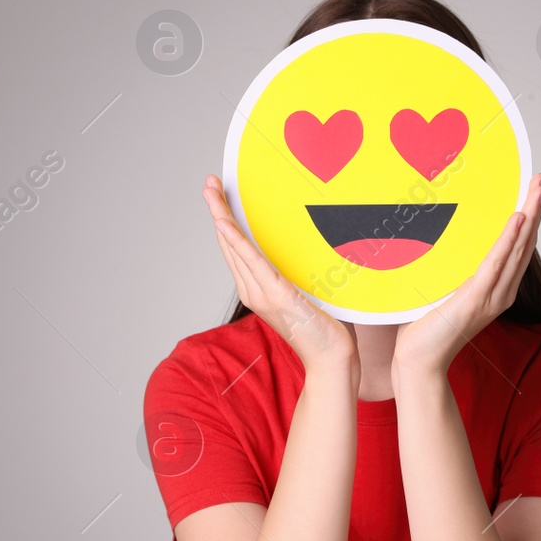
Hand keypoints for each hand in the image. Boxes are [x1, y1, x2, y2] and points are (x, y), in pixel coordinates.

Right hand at [202, 175, 357, 374]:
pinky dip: (235, 241)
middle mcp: (254, 289)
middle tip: (209, 182)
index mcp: (259, 288)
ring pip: (235, 247)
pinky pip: (252, 262)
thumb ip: (303, 271)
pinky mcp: (276, 295)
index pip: (237, 248)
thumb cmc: (326, 327)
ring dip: (221, 216)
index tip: (220, 194)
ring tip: (211, 192)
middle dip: (218, 210)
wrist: (331, 358)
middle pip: (229, 243)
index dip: (226, 220)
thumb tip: (313, 244)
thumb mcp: (311, 290)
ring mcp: (262, 293)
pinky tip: (224, 223)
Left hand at [392, 173, 540, 380]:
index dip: (529, 219)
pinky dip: (509, 240)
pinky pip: (496, 264)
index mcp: (496, 289)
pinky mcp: (476, 299)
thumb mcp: (445, 289)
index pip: (519, 248)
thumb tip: (442, 238)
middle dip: (535, 209)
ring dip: (529, 216)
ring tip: (538, 190)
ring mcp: (492, 296)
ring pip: (517, 249)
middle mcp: (501, 291)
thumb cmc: (426, 327)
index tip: (533, 191)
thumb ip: (454, 270)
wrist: (420, 359)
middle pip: (525, 243)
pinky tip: (518, 220)